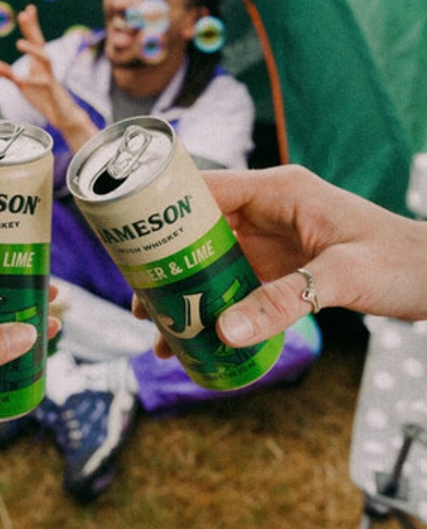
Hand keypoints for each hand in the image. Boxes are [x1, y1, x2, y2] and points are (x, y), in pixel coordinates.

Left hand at [0, 4, 95, 150]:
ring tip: (19, 43)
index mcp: (38, 64)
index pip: (35, 41)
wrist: (63, 116)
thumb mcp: (22, 85)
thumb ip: (8, 74)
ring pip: (44, 60)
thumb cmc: (44, 99)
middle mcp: (45, 67)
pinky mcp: (52, 92)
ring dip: (33, 51)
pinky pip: (43, 84)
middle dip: (33, 29)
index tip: (26, 10)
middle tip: (25, 13)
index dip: (30, 26)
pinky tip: (19, 79)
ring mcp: (50, 78)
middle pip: (40, 44)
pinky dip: (30, 81)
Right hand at [133, 166, 426, 349]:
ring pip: (213, 262)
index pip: (209, 189)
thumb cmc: (400, 262)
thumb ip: (282, 301)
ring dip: (186, 292)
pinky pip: (236, 285)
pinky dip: (214, 308)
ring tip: (159, 331)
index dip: (165, 209)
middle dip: (167, 264)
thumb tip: (223, 332)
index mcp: (280, 191)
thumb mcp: (339, 278)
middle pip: (201, 230)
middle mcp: (269, 211)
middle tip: (140, 302)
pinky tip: (199, 338)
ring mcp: (273, 241)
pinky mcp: (281, 269)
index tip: (129, 238)